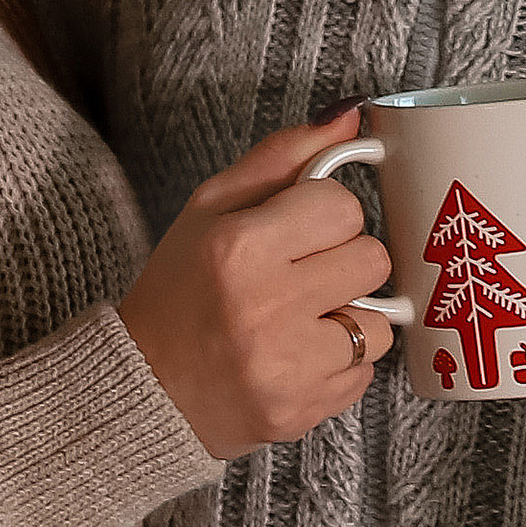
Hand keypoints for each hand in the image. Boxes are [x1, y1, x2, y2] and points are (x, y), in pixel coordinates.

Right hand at [119, 108, 394, 459]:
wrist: (146, 392)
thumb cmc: (178, 295)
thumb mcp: (209, 212)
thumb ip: (279, 159)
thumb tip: (351, 115)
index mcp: (239, 249)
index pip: (342, 207)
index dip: (322, 217)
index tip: (294, 234)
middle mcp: (266, 308)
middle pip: (371, 260)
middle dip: (341, 264)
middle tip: (299, 279)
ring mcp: (288, 367)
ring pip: (379, 322)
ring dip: (348, 318)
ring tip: (298, 323)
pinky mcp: (303, 411)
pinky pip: (364, 372)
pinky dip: (338, 363)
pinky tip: (295, 359)